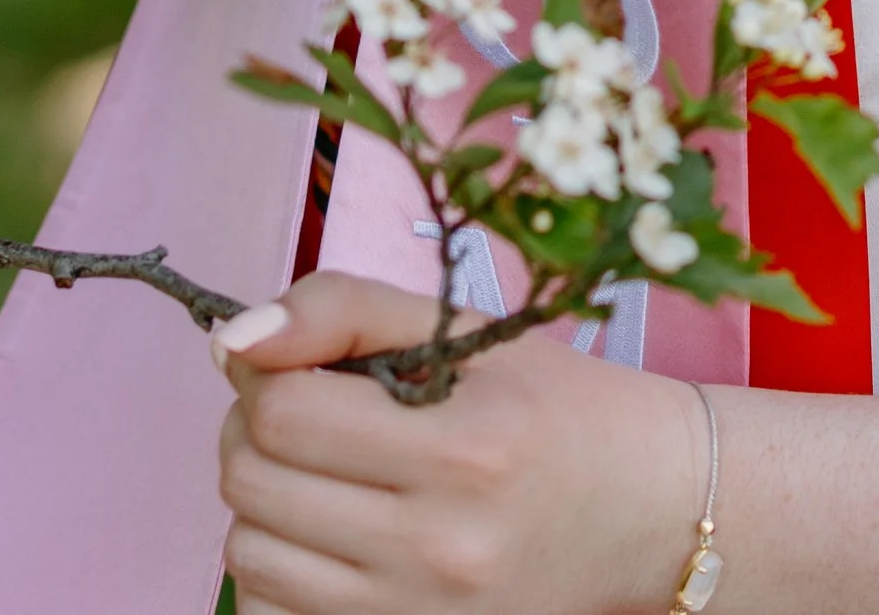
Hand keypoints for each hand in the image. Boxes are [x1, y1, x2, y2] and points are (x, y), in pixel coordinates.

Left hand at [215, 272, 707, 614]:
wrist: (647, 510)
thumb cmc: (559, 408)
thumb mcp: (469, 331)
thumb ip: (345, 309)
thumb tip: (231, 336)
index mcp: (462, 448)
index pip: (284, 413)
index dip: (262, 373)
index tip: (286, 357)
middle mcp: (438, 546)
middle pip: (254, 485)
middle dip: (253, 431)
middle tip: (300, 406)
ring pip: (250, 557)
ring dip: (264, 502)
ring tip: (319, 469)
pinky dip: (281, 569)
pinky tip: (328, 533)